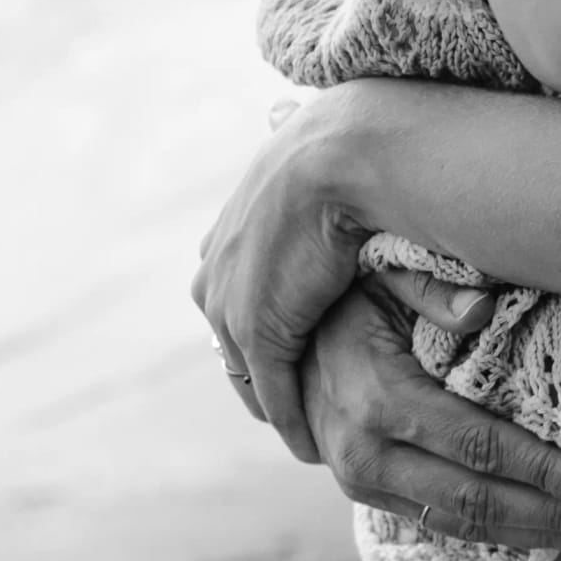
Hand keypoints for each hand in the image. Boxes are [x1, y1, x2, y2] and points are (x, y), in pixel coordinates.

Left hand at [195, 93, 376, 459]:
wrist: (338, 156)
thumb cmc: (346, 151)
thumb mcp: (312, 161)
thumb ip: (303, 167)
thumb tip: (284, 116)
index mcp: (226, 230)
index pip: (234, 296)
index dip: (264, 328)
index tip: (295, 354)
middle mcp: (214, 269)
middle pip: (233, 342)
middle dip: (263, 376)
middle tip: (299, 407)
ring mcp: (229, 303)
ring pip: (250, 373)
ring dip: (280, 404)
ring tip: (313, 433)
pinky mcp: (255, 331)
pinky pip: (272, 392)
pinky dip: (294, 420)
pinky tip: (315, 444)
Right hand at [303, 290, 560, 560]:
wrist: (280, 342)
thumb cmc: (349, 298)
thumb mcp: (385, 277)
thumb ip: (433, 290)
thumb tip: (486, 307)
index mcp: (379, 400)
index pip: (478, 447)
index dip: (541, 472)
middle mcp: (366, 453)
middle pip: (475, 500)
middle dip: (550, 519)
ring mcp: (362, 482)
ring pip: (461, 524)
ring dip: (534, 538)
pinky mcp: (367, 495)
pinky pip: (441, 524)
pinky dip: (499, 534)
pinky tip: (547, 537)